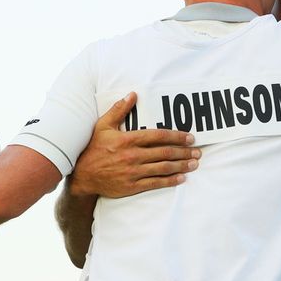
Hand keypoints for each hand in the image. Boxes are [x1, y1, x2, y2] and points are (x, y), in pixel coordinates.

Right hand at [68, 92, 200, 197]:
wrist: (82, 177)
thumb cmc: (93, 149)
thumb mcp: (102, 126)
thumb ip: (118, 110)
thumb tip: (133, 94)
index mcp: (127, 139)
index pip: (158, 136)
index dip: (176, 136)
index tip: (189, 137)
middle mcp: (132, 156)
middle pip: (165, 152)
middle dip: (184, 151)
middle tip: (198, 151)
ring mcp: (133, 172)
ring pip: (163, 168)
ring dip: (181, 165)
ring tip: (194, 163)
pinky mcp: (132, 186)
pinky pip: (155, 183)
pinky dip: (170, 181)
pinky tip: (182, 178)